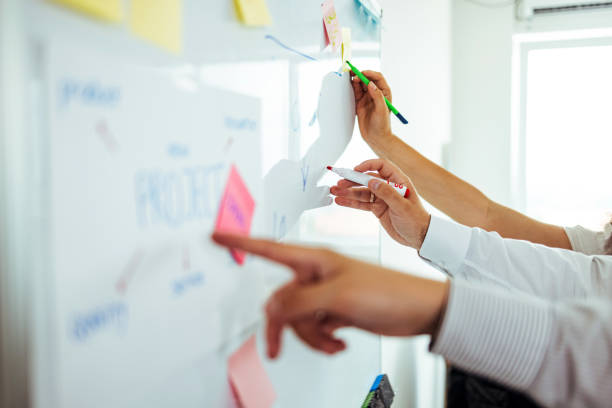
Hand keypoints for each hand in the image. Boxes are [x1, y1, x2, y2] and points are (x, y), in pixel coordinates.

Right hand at [212, 233, 448, 357]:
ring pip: (296, 318)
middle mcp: (315, 275)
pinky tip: (340, 341)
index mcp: (314, 260)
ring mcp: (324, 294)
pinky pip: (312, 327)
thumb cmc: (386, 293)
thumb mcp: (338, 297)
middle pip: (279, 299)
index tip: (216, 236)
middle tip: (276, 350)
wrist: (418, 312)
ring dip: (309, 337)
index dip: (240, 242)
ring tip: (333, 342)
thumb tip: (272, 308)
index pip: (268, 248)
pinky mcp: (334, 311)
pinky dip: (322, 339)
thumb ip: (299, 302)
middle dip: (282, 326)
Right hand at [331, 159, 430, 249]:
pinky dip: (351, 202)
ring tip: (335, 192)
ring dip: (348, 192)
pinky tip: (341, 201)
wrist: (419, 237)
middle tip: (339, 183)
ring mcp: (382, 198)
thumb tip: (372, 181)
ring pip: (362, 192)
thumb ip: (387, 193)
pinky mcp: (378, 208)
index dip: (367, 165)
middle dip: (352, 180)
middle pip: (367, 179)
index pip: (381, 166)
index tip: (355, 170)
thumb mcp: (402, 206)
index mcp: (399, 181)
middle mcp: (389, 187)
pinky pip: (362, 203)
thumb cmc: (417, 220)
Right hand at [351, 71, 393, 148]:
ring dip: (355, 81)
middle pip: (367, 79)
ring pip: (360, 85)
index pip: (378, 78)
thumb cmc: (382, 125)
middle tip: (352, 74)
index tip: (362, 73)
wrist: (376, 138)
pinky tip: (348, 87)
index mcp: (384, 93)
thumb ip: (377, 96)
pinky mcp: (360, 103)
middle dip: (360, 75)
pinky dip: (351, 88)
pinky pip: (355, 93)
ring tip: (349, 79)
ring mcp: (367, 98)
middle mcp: (376, 94)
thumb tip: (370, 84)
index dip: (370, 73)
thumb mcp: (382, 110)